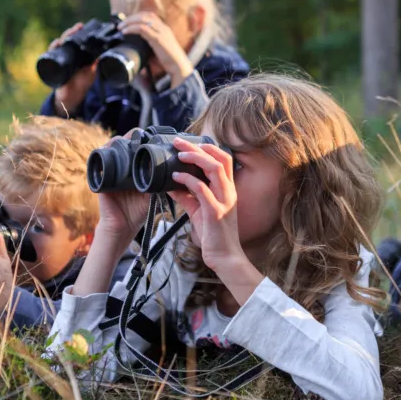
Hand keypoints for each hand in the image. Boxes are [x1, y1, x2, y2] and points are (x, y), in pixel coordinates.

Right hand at [51, 23, 96, 114]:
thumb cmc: (81, 83)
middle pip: (67, 39)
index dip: (77, 32)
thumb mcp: (91, 71)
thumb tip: (104, 51)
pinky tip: (56, 44)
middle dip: (71, 32)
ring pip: (59, 44)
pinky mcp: (53, 64)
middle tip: (77, 27)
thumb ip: (95, 62)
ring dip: (63, 37)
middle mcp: (67, 54)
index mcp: (77, 54)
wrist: (72, 96)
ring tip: (68, 34)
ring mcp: (59, 59)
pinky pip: (51, 54)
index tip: (81, 26)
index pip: (76, 39)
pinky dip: (53, 48)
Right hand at [94, 131, 151, 241]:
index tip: (153, 135)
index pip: (137, 148)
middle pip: (124, 144)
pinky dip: (103, 152)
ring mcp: (110, 171)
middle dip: (132, 137)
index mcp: (134, 169)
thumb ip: (161, 183)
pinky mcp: (100, 177)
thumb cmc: (138, 211)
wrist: (123, 227)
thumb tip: (176, 171)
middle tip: (141, 136)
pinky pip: (98, 161)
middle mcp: (122, 167)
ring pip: (112, 148)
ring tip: (128, 140)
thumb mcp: (153, 194)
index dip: (143, 139)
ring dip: (119, 141)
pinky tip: (109, 147)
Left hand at [120, 12, 192, 87]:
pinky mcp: (158, 38)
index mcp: (164, 29)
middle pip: (145, 15)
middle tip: (121, 24)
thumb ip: (150, 44)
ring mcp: (161, 32)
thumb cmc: (169, 61)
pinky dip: (132, 28)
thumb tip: (138, 46)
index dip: (137, 16)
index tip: (127, 22)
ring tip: (121, 27)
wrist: (179, 66)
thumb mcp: (159, 49)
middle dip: (131, 18)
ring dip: (129, 22)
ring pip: (142, 19)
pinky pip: (142, 29)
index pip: (150, 15)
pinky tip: (125, 32)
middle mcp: (163, 27)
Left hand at [167, 138, 261, 305]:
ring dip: (195, 158)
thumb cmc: (214, 235)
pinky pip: (202, 190)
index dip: (209, 148)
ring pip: (214, 169)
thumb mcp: (199, 212)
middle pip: (219, 159)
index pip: (224, 160)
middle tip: (179, 141)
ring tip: (179, 155)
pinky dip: (188, 180)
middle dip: (198, 147)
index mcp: (228, 190)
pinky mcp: (215, 212)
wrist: (225, 258)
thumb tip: (171, 185)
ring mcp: (224, 201)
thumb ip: (188, 197)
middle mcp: (229, 192)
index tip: (190, 143)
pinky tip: (176, 177)